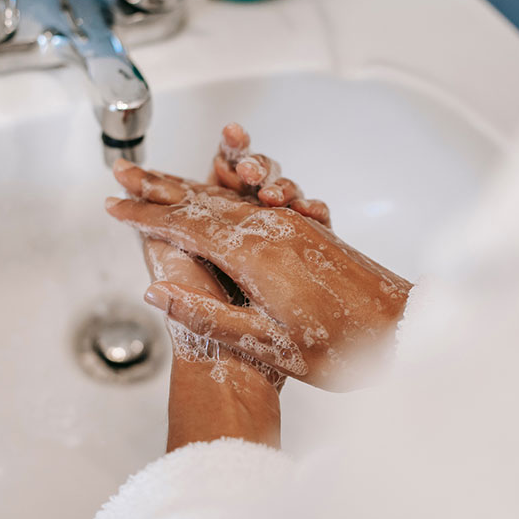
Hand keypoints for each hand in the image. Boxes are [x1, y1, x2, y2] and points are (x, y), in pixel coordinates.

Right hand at [107, 156, 411, 391]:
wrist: (404, 332)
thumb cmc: (343, 347)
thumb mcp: (268, 344)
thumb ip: (208, 316)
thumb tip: (156, 293)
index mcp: (256, 255)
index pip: (184, 226)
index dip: (144, 215)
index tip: (113, 206)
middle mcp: (271, 228)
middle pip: (201, 198)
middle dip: (157, 185)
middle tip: (123, 171)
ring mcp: (291, 223)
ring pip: (226, 196)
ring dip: (187, 183)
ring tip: (157, 176)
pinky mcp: (306, 227)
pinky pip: (253, 202)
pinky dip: (224, 193)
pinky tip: (215, 191)